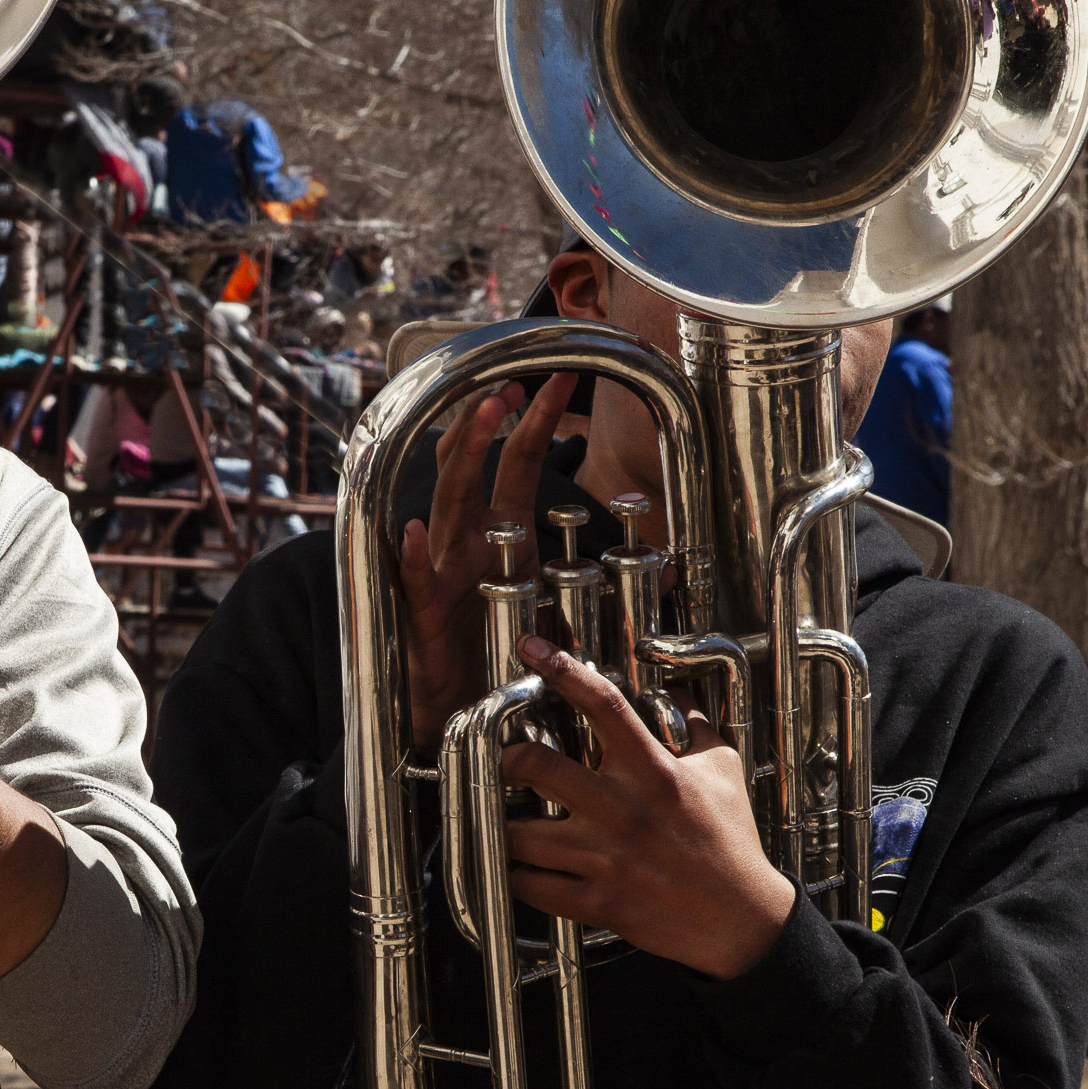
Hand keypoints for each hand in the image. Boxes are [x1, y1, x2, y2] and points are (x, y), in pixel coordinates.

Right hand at [399, 372, 576, 752]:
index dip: (533, 421)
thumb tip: (671, 566)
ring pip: (445, 502)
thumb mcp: (565, 609)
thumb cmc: (503, 651)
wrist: (458, 708)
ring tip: (479, 417)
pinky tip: (417, 531)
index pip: (513, 463)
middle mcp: (466, 540)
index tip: (558, 381)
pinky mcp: (423, 610)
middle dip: (490, 422)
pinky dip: (416, 555)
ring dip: (460, 458)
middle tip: (512, 383)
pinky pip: (416, 578)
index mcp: (498, 533)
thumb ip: (612, 583)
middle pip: (472, 466)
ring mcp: (441, 570)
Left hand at [499, 635, 795, 979]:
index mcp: (652, 771)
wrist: (740, 918)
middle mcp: (622, 810)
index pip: (602, 704)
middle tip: (508, 761)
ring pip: (520, 833)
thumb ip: (696, 728)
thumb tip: (679, 694)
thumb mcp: (723, 771)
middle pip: (536, 766)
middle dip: (508, 759)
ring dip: (506, 825)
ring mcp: (606, 858)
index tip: (530, 647)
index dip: (561, 668)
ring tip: (511, 819)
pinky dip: (518, 876)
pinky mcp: (597, 902)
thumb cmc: (731, 840)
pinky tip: (524, 867)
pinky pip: (531, 886)